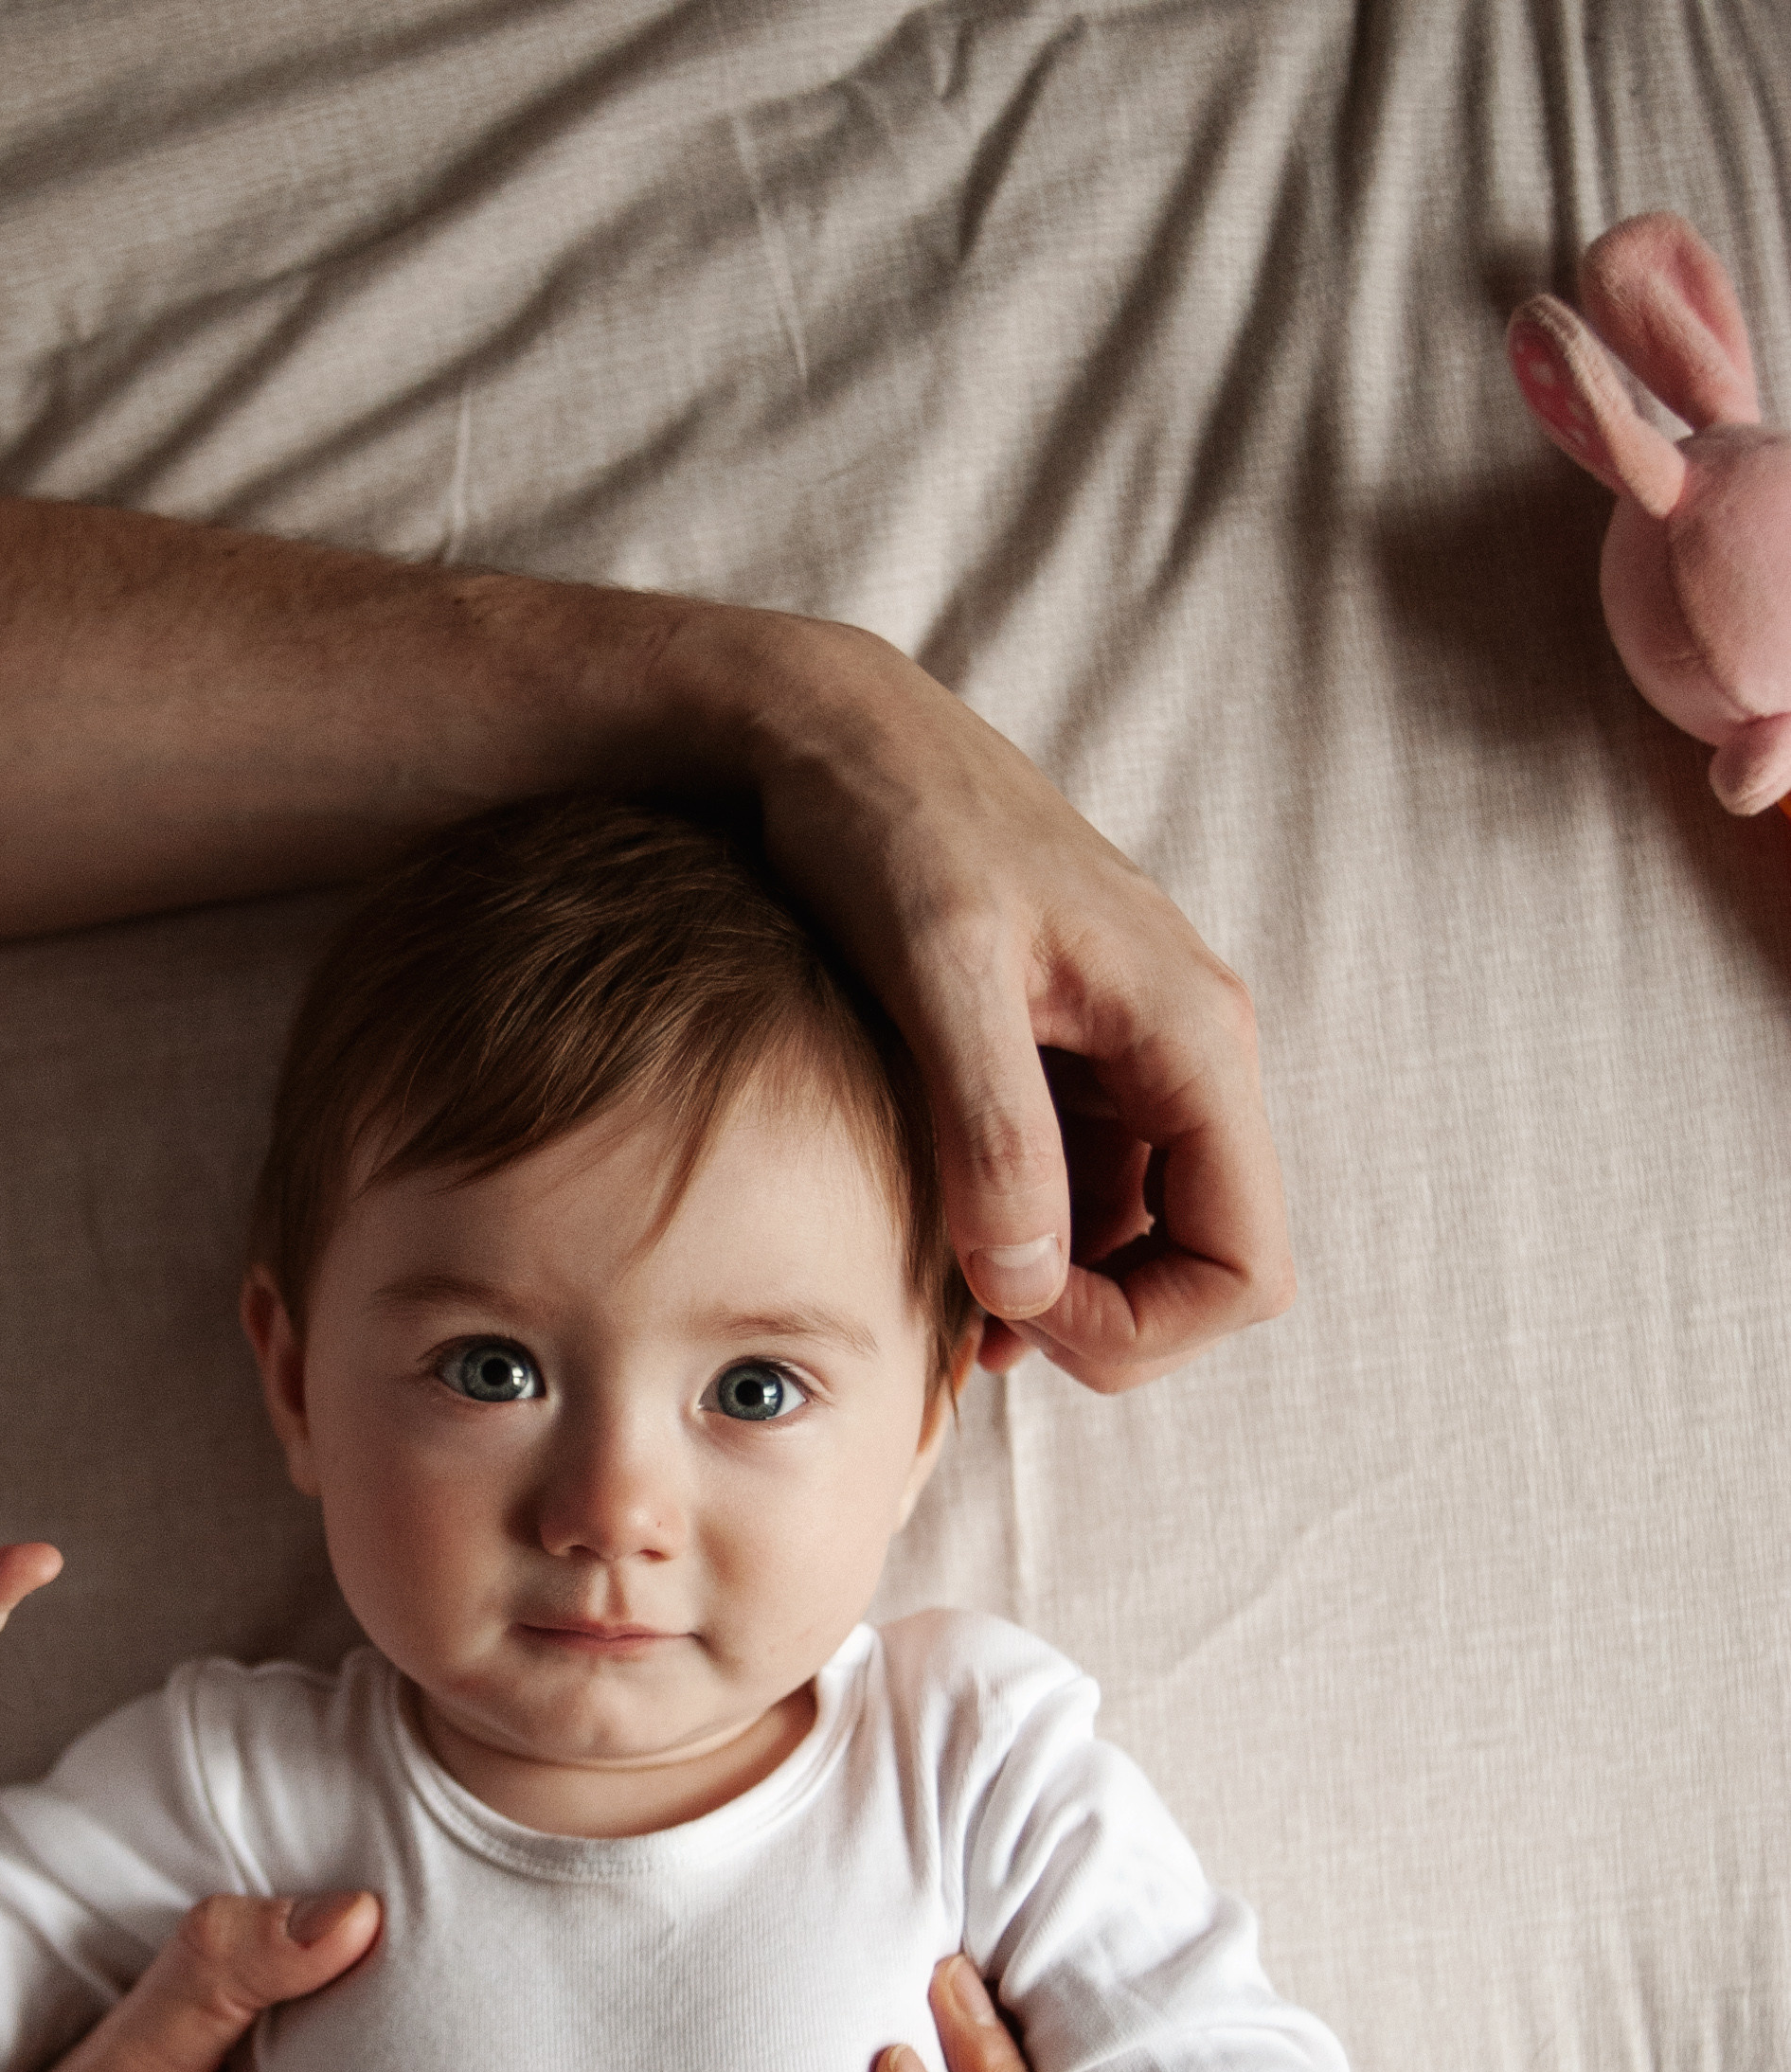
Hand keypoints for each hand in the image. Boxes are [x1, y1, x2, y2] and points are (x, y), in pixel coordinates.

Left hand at [746, 622, 1292, 1385]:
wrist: (834, 735)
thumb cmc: (887, 826)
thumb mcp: (935, 975)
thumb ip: (993, 1133)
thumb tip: (1029, 1287)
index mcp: (1192, 1038)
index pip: (1244, 1268)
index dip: (1138, 1328)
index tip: (1011, 1308)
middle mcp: (1189, 1055)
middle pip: (1208, 1270)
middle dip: (1101, 1323)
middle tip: (971, 1315)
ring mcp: (1137, 1062)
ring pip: (1143, 1244)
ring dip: (1055, 1293)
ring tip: (940, 1288)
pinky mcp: (1076, 1065)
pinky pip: (1086, 1197)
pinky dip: (1025, 1244)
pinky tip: (937, 1245)